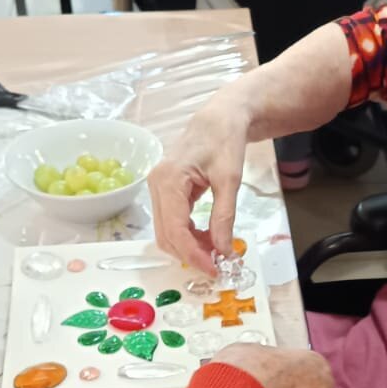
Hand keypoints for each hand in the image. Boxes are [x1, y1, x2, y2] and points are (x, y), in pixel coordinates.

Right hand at [150, 94, 248, 273]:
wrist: (220, 119)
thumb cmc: (224, 140)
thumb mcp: (229, 179)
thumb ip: (224, 216)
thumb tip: (222, 250)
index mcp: (168, 179)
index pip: (175, 229)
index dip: (193, 254)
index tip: (214, 268)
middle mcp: (156, 185)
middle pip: (166, 235)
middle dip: (190, 254)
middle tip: (217, 263)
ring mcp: (158, 188)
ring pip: (167, 231)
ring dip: (189, 246)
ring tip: (216, 250)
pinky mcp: (165, 192)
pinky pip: (172, 222)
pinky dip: (188, 235)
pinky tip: (207, 238)